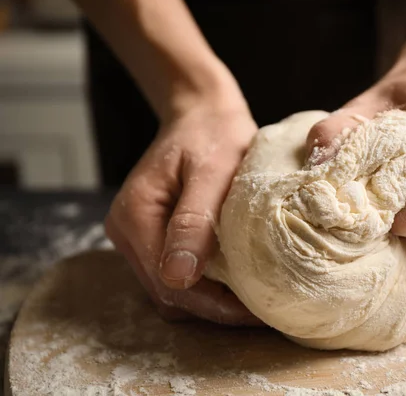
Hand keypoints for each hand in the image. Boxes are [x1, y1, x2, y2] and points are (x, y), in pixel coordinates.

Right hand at [105, 99, 262, 325]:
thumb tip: (178, 277)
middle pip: (167, 293)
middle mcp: (126, 231)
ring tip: (252, 298)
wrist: (202, 113)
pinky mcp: (151, 236)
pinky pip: (174, 273)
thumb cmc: (212, 134)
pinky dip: (203, 284)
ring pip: (170, 289)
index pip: (169, 282)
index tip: (255, 311)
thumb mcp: (211, 172)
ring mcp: (136, 236)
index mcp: (135, 215)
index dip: (213, 304)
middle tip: (261, 309)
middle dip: (214, 307)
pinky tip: (234, 280)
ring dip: (209, 300)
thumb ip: (193, 221)